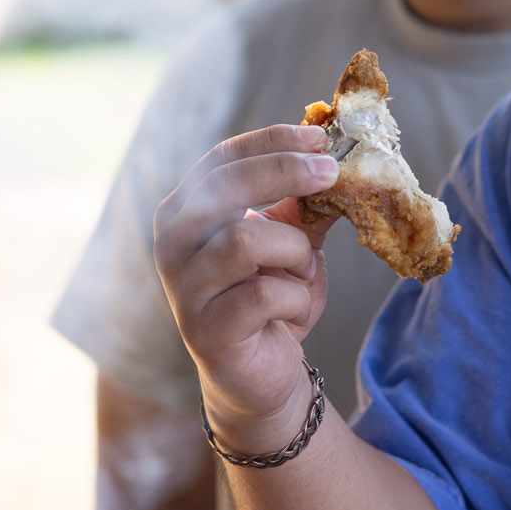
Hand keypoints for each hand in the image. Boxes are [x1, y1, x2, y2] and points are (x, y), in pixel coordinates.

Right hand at [154, 123, 337, 452]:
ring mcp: (184, 288)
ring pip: (245, 240)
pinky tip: (294, 311)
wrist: (262, 374)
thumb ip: (302, 202)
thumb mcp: (290, 241)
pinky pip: (263, 295)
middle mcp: (173, 243)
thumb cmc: (272, 298)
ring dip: (293, 251)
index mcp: (186, 211)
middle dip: (285, 173)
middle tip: (332, 172)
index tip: (318, 135)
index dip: (271, 141)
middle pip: (225, 188)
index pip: (222, 159)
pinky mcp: (205, 330)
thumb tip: (337, 154)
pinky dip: (294, 298)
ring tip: (303, 270)